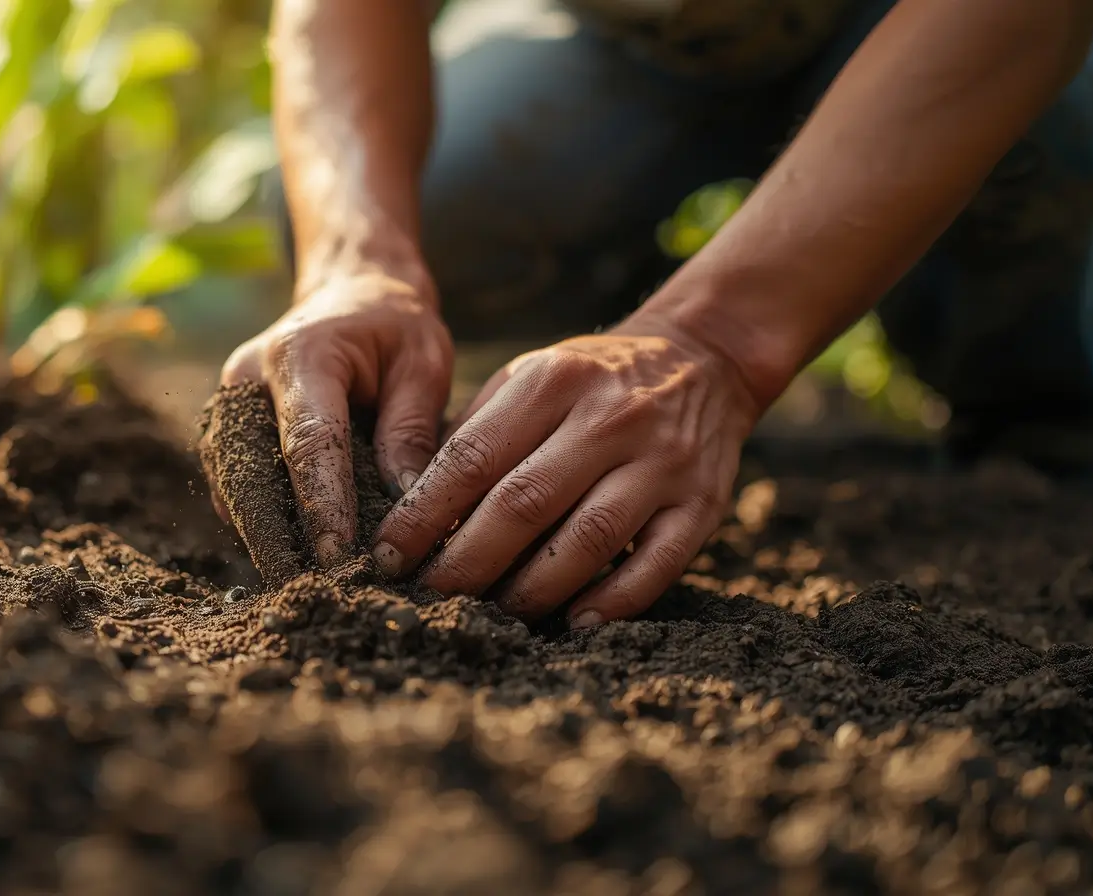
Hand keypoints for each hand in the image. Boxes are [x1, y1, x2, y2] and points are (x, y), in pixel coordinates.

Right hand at [215, 265, 452, 564]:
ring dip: (268, 541)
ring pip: (236, 491)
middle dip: (284, 542)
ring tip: (312, 590)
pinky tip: (297, 558)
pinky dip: (262, 526)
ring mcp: (226, 406)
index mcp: (301, 356)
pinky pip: (236, 490)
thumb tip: (408, 506)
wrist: (348, 292)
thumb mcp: (423, 363)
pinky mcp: (223, 430)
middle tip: (321, 596)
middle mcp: (247, 381)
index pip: (308, 444)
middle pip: (255, 478)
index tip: (342, 559)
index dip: (322, 507)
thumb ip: (412, 431)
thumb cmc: (393, 326)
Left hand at [369, 326, 758, 627]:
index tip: (389, 555)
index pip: (473, 457)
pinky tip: (573, 623)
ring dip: (532, 589)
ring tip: (493, 616)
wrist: (702, 359)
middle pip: (524, 504)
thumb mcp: (530, 376)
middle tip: (431, 597)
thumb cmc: (590, 380)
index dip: (424, 513)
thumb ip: (477, 433)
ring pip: (588, 540)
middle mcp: (609, 419)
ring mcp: (661, 463)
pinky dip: (613, 602)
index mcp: (553, 382)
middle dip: (467, 561)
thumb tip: (413, 508)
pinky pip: (656, 565)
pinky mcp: (701, 504)